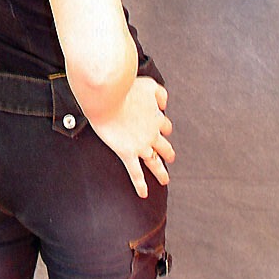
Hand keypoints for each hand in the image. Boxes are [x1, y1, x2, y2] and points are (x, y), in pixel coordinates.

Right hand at [88, 76, 174, 197]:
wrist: (108, 97)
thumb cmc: (124, 87)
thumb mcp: (148, 84)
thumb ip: (160, 93)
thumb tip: (165, 104)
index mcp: (155, 116)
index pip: (164, 125)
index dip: (162, 127)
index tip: (158, 127)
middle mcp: (152, 133)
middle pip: (164, 146)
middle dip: (168, 152)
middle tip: (170, 157)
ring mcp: (140, 145)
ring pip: (155, 162)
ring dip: (161, 171)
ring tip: (164, 179)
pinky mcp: (127, 153)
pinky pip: (135, 172)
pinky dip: (140, 184)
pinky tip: (143, 193)